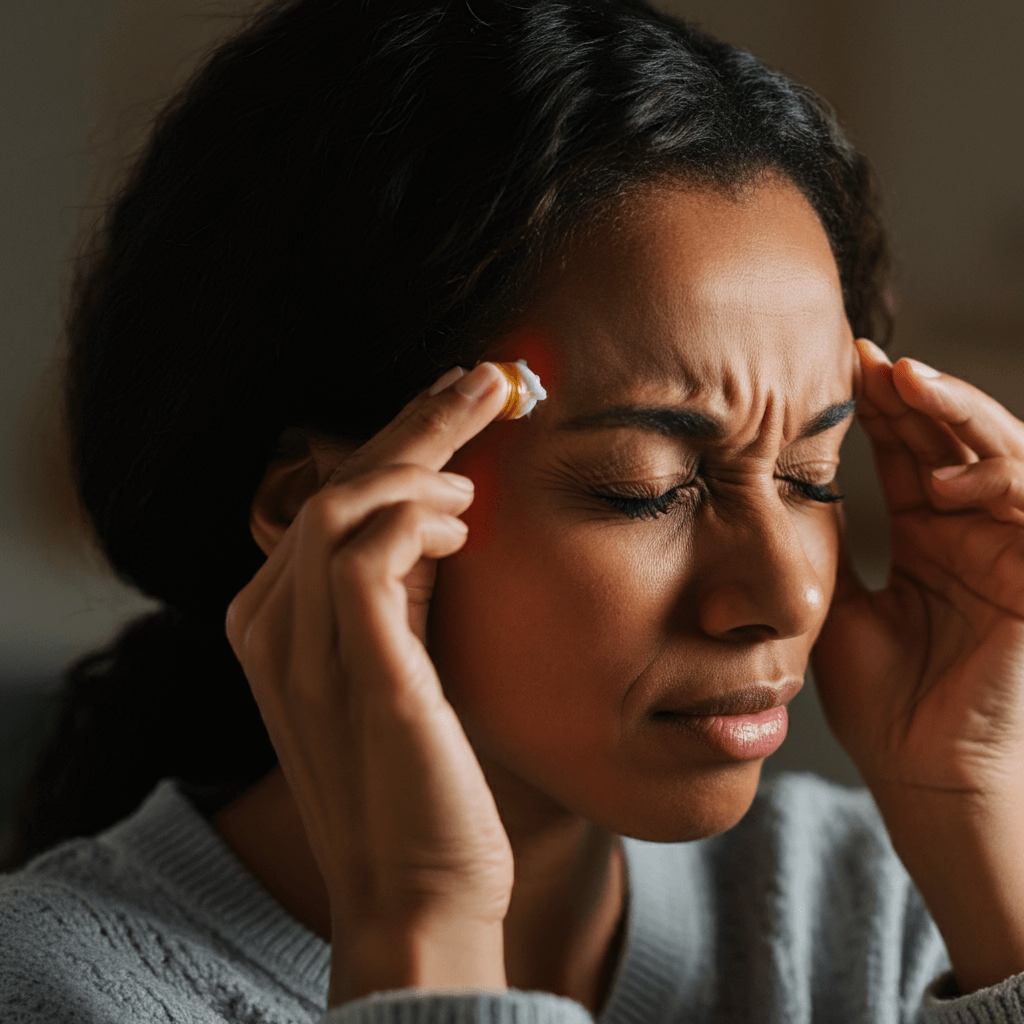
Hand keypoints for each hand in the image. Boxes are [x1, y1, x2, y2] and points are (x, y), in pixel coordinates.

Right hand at [225, 362, 515, 1004]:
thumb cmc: (421, 776)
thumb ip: (399, 594)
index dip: (392, 441)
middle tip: (483, 383)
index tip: (455, 402)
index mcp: (274, 623)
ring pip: (339, 503)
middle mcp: (269, 627)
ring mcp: (302, 650)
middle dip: (413, 424)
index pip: (327, 500)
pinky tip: (464, 528)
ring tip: (476, 483)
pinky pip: (362, 553)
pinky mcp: (356, 672)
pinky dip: (417, 520)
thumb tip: (439, 516)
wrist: (420, 890)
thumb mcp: (400, 662)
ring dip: (419, 467)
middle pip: (332, 485)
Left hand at [812, 338, 1023, 991]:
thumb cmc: (878, 696)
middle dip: (909, 394)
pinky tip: (944, 465)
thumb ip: (819, 545)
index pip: (906, 451)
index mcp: (925, 534)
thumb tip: (767, 483)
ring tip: (904, 383)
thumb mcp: (832, 602)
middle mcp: (969, 531)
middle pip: (947, 438)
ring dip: (955, 414)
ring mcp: (1006, 547)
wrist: (919, 770)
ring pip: (996, 452)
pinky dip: (996, 471)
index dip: (874, 409)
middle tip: (861, 358)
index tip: (830, 369)